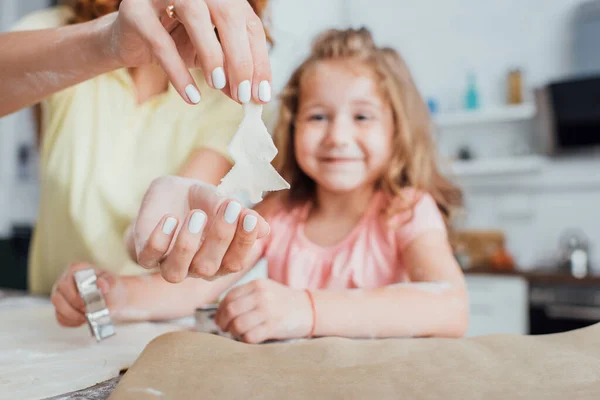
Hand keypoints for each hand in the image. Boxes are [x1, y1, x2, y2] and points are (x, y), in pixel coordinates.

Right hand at [50, 262, 125, 326]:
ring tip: (87, 318)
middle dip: (74, 307)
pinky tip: (83, 321)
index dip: (74, 294)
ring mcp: (61, 295)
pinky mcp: (61, 308)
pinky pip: (60, 318)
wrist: (114, 298)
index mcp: (76, 270)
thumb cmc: (111, 287)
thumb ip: (108, 282)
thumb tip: (101, 283)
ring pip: (58, 308)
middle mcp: (64, 281)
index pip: (66, 281)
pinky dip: (72, 322)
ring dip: (73, 316)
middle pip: (58, 297)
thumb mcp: (113, 282)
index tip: (86, 302)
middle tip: (88, 312)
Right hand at [108, 0, 271, 103]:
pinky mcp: (136, 10)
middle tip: (243, 94)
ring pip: (196, 15)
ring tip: (218, 86)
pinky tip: (192, 96)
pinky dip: (179, 73)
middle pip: (229, 13)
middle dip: (240, 58)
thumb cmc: (177, 43)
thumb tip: (251, 96)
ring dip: (212, 55)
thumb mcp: (210, 59)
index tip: (261, 95)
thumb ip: (231, 73)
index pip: (249, 24)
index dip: (259, 60)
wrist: (130, 40)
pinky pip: (162, 42)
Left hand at [132, 176, 269, 282]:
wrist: (166, 196)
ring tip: (197, 214)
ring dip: (187, 244)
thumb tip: (264, 228)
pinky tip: (170, 219)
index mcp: (220, 260)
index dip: (244, 242)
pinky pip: (149, 258)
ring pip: (177, 272)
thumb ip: (238, 214)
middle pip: (210, 267)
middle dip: (220, 237)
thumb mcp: (220, 201)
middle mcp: (197, 269)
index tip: (249, 217)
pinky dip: (160, 240)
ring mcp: (170, 265)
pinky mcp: (146, 256)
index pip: (236, 261)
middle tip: (228, 206)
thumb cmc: (199, 201)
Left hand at [214, 279, 312, 343]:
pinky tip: (249, 337)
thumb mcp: (266, 289)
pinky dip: (245, 340)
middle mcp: (262, 295)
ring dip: (233, 332)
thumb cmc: (282, 301)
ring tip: (237, 333)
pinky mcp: (274, 326)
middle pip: (230, 310)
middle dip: (223, 322)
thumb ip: (245, 294)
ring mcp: (268, 311)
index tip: (219, 319)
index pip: (229, 297)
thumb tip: (220, 310)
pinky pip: (249, 337)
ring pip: (237, 325)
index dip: (220, 310)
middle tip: (224, 328)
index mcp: (257, 284)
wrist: (308, 309)